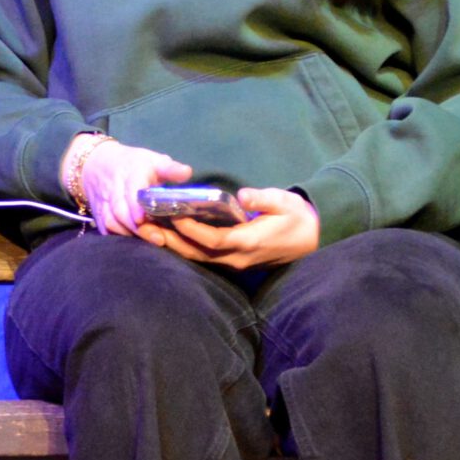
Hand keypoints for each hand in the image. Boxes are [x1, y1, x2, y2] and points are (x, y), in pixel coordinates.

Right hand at [78, 140, 192, 236]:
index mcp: (131, 172)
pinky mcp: (99, 214)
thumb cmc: (134, 164)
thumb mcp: (153, 160)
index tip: (144, 219)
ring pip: (111, 221)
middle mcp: (114, 188)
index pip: (131, 189)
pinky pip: (104, 228)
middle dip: (138, 227)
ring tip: (149, 245)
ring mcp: (104, 202)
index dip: (136, 205)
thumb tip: (186, 173)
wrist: (97, 164)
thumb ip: (170, 169)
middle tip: (159, 239)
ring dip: (128, 234)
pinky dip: (116, 237)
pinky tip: (132, 245)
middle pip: (121, 210)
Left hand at [135, 187, 320, 271]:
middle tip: (147, 226)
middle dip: (172, 241)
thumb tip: (242, 196)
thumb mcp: (284, 203)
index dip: (191, 229)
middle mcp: (237, 258)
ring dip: (174, 246)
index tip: (173, 214)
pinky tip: (170, 236)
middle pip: (197, 253)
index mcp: (248, 242)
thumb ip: (263, 199)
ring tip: (151, 231)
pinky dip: (185, 247)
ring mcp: (234, 263)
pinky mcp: (232, 261)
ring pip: (197, 258)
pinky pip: (203, 257)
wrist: (311, 240)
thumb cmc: (297, 219)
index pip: (212, 240)